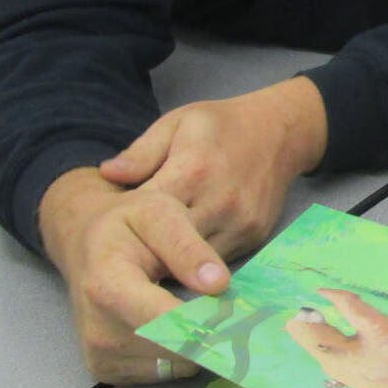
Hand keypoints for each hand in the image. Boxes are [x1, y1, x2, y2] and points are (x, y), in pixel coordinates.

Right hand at [39, 167, 227, 383]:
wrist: (88, 243)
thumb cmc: (127, 223)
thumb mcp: (160, 213)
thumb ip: (188, 248)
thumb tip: (219, 284)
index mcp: (108, 286)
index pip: (162, 320)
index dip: (206, 321)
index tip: (239, 314)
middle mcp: (98, 330)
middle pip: (173, 349)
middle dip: (213, 333)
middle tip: (238, 312)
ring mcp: (101, 356)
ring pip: (175, 365)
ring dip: (201, 344)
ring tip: (209, 311)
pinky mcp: (108, 370)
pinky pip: (164, 372)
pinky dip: (184, 353)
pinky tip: (185, 325)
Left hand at [98, 77, 326, 261]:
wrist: (281, 131)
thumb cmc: (221, 125)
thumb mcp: (177, 123)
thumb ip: (141, 152)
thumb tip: (106, 173)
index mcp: (193, 170)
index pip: (148, 214)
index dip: (124, 227)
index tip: (107, 233)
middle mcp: (219, 202)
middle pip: (169, 247)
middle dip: (145, 253)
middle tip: (124, 257)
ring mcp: (240, 223)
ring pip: (194, 264)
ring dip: (172, 264)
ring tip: (153, 258)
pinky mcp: (255, 236)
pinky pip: (218, 260)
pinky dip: (199, 263)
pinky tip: (184, 255)